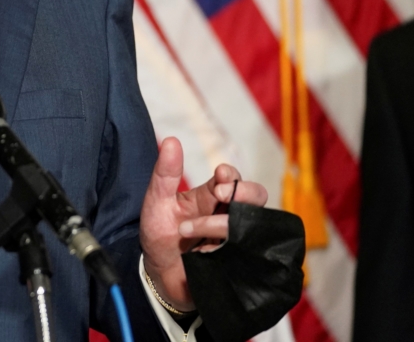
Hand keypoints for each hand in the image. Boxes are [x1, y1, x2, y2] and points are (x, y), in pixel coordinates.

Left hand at [139, 137, 267, 310]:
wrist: (159, 274)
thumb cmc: (160, 234)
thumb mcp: (157, 201)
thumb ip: (165, 173)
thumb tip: (171, 140)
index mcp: (211, 196)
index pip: (232, 178)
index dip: (231, 176)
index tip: (220, 176)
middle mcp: (228, 214)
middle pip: (256, 197)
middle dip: (243, 194)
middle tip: (221, 195)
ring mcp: (236, 238)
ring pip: (253, 224)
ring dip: (223, 225)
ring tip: (187, 231)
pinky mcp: (239, 260)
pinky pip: (251, 253)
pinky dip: (230, 250)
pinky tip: (205, 253)